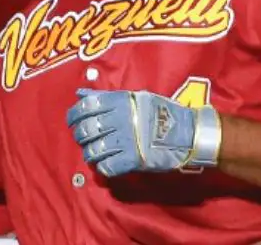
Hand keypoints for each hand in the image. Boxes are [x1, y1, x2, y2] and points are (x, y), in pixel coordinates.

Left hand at [67, 89, 221, 176]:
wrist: (187, 132)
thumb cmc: (161, 112)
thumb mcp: (135, 97)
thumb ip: (106, 97)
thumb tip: (79, 94)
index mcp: (120, 102)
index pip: (85, 107)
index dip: (74, 115)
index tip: (73, 121)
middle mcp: (119, 120)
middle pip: (85, 130)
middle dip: (81, 136)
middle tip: (86, 139)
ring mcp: (125, 141)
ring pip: (93, 151)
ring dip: (91, 154)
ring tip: (96, 153)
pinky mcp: (131, 160)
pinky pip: (106, 167)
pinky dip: (103, 167)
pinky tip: (107, 163)